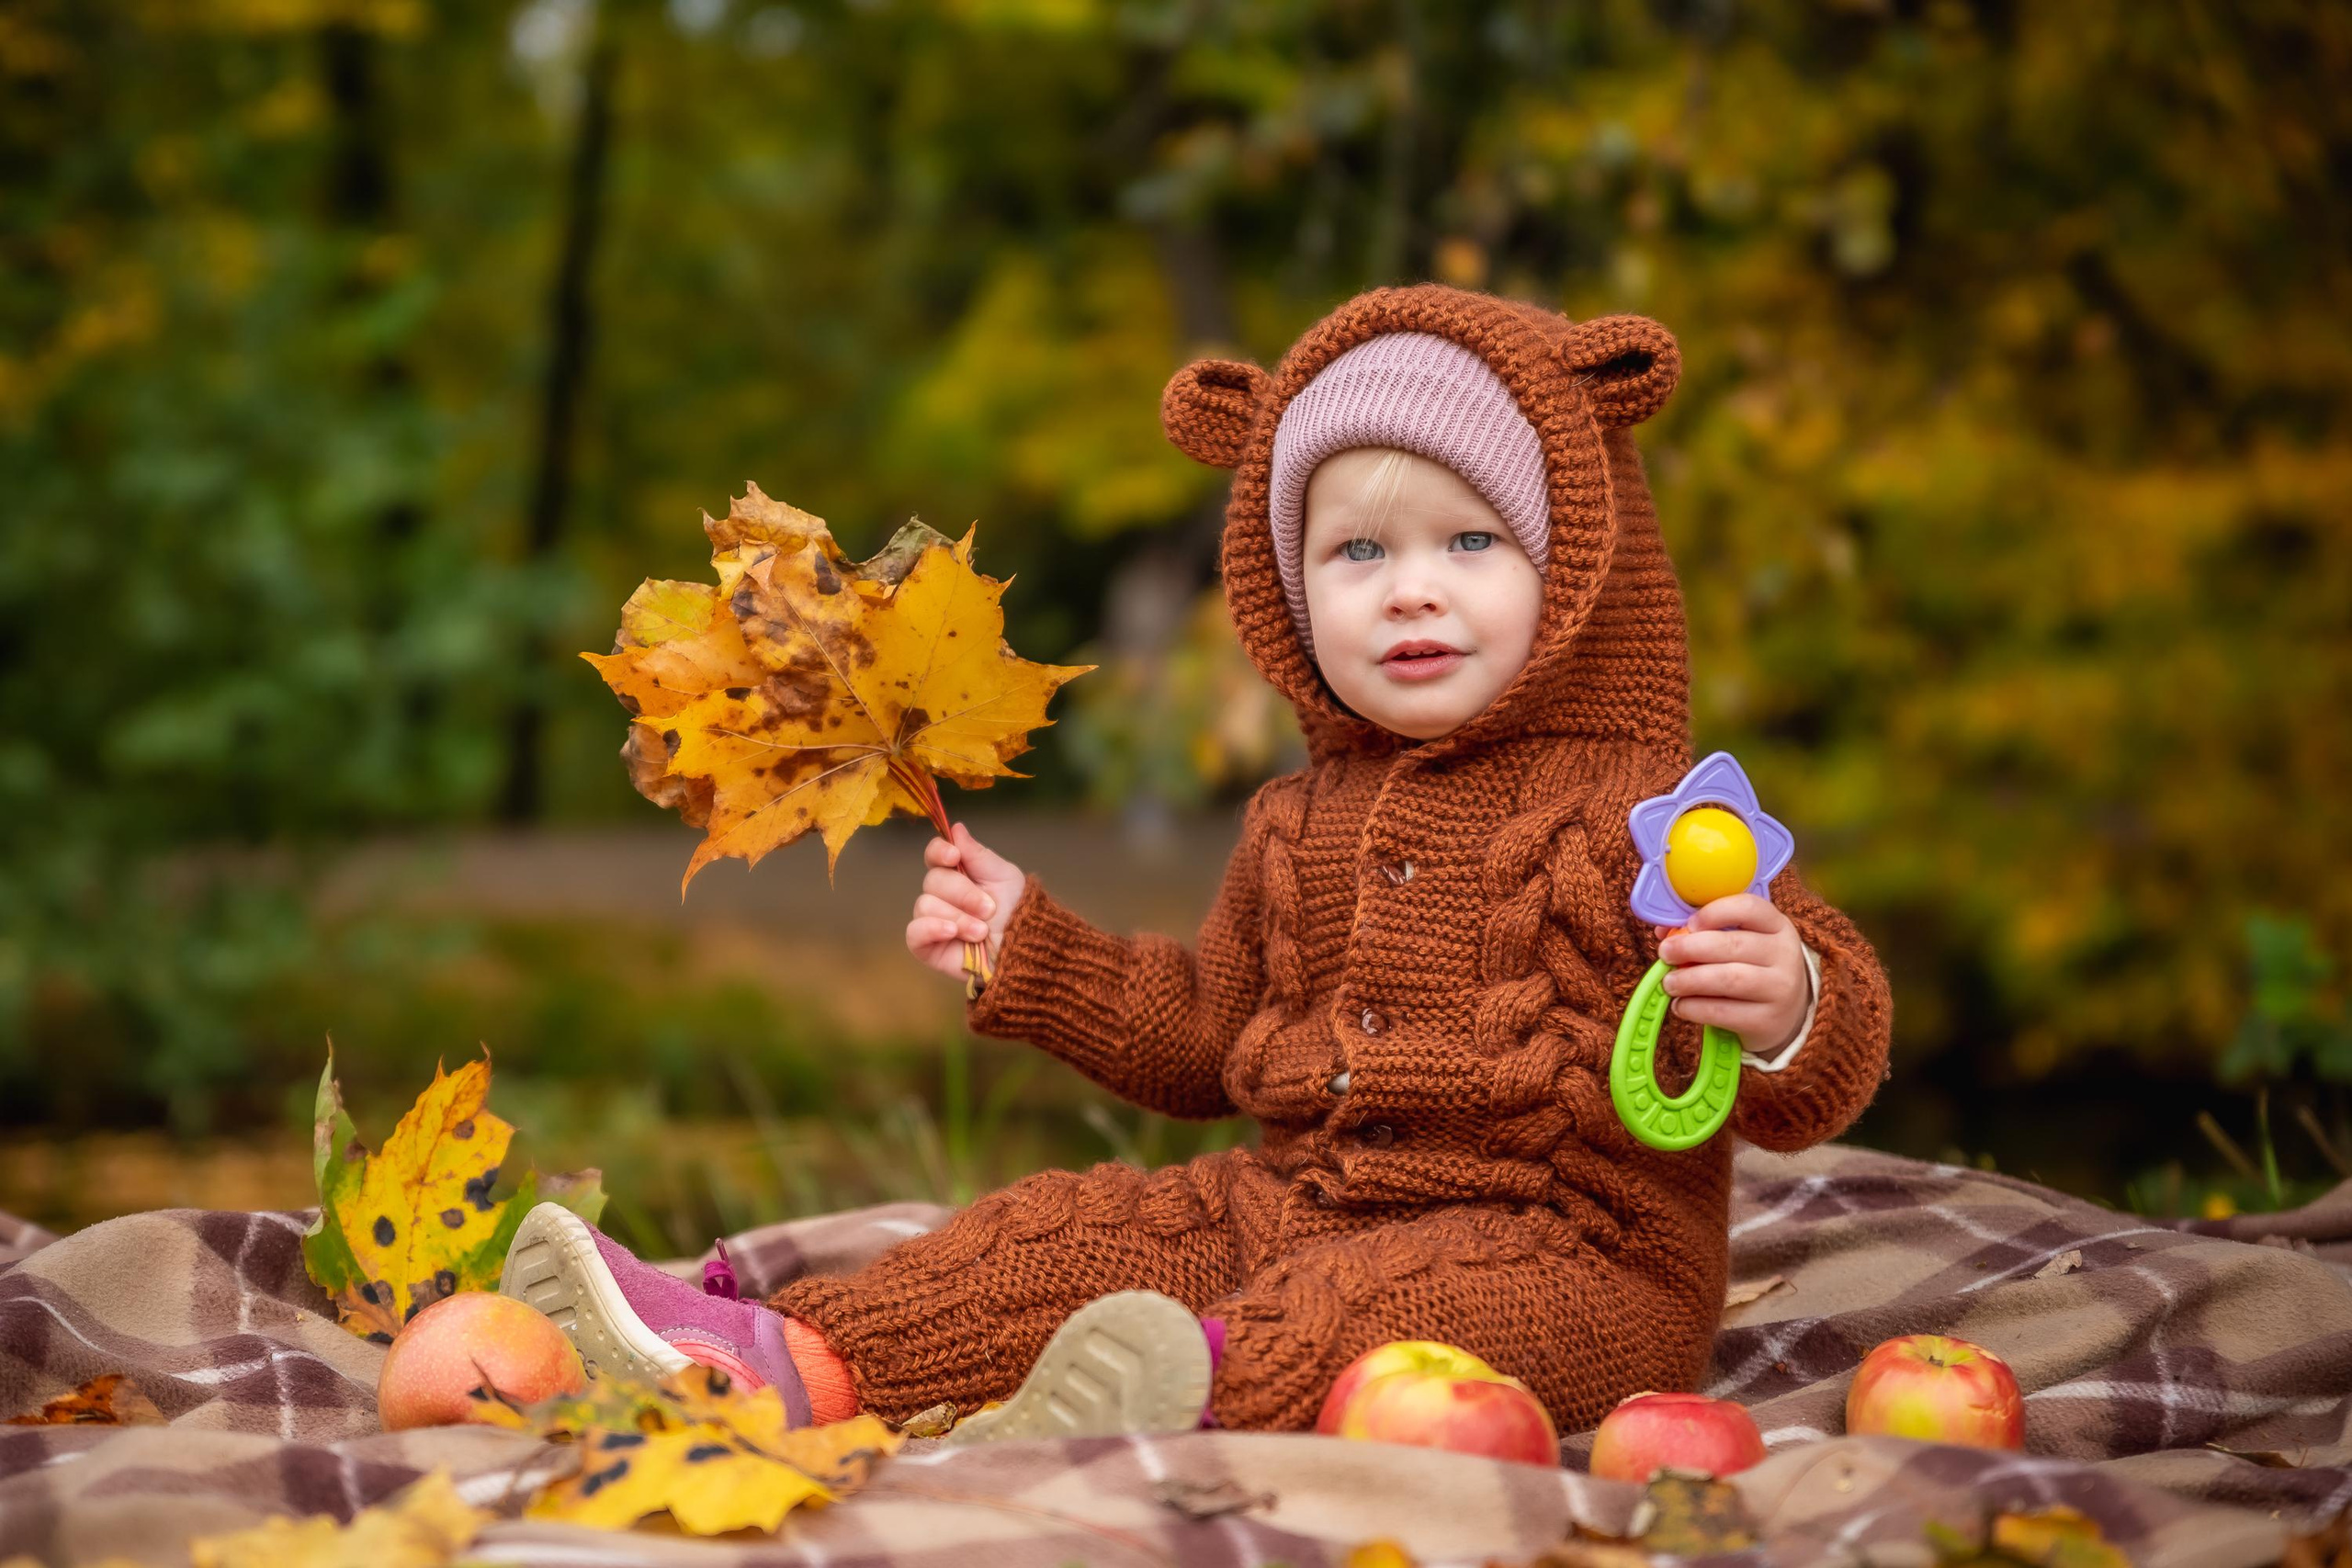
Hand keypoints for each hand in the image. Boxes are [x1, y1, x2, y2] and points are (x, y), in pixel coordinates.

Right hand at [907, 822, 1025, 980]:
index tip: (955, 856)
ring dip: (959, 917)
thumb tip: (956, 828)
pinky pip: (914, 932)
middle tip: (989, 909)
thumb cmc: (1018, 912)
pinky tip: (952, 932)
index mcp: (959, 874)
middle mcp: (943, 895)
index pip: (935, 855)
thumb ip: (978, 854)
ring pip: (925, 905)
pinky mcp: (928, 947)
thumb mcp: (1004, 876)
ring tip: (982, 931)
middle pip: (933, 880)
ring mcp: (933, 921)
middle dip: (963, 893)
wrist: (1025, 951)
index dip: (939, 852)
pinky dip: (931, 929)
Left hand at [1654, 894, 1810, 1053]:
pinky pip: (1723, 1012)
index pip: (1750, 907)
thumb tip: (1664, 933)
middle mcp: (1785, 955)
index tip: (1689, 924)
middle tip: (1665, 953)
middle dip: (1690, 948)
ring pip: (1728, 979)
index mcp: (1778, 926)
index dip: (1715, 912)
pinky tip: (1680, 1005)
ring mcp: (1780, 989)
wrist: (1787, 1014)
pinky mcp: (1767, 1020)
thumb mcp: (1743, 944)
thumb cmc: (1754, 969)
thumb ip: (1707, 932)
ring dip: (1689, 979)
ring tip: (1669, 983)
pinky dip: (1694, 1008)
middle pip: (1733, 945)